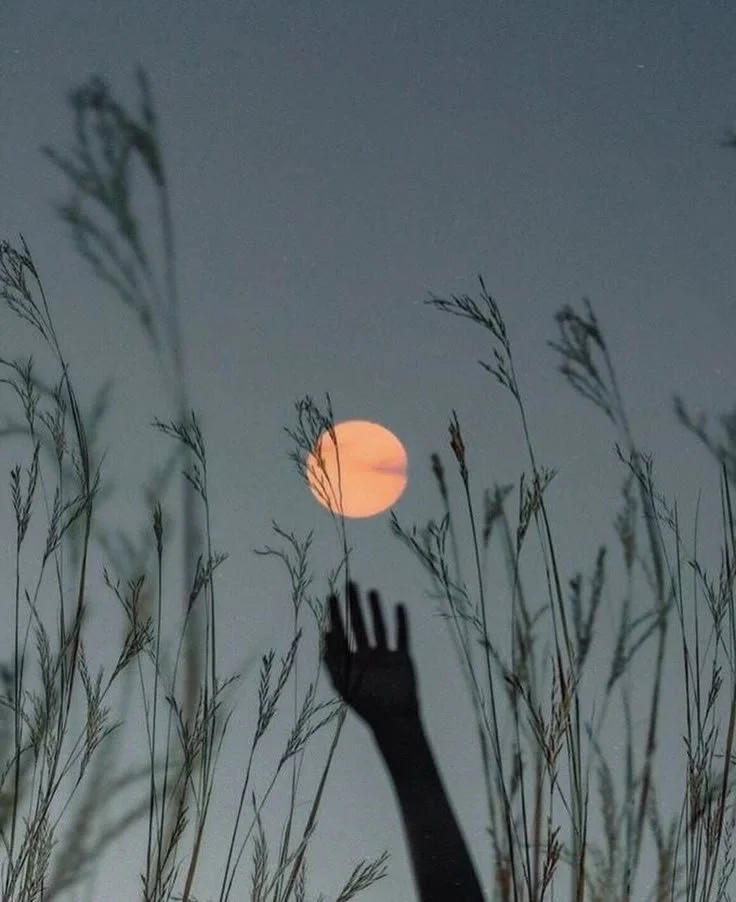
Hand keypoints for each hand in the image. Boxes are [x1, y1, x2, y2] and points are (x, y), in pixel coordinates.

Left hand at [323, 582, 419, 730]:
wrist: (393, 719)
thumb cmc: (366, 703)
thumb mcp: (344, 681)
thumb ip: (334, 658)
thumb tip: (325, 633)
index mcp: (350, 661)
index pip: (340, 632)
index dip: (335, 615)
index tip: (331, 596)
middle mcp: (366, 655)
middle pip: (358, 625)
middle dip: (353, 605)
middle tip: (350, 584)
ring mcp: (384, 656)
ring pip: (379, 627)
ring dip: (375, 610)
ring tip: (372, 592)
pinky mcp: (401, 658)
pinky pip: (401, 636)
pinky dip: (400, 622)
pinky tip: (398, 607)